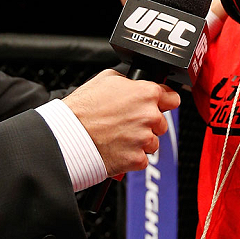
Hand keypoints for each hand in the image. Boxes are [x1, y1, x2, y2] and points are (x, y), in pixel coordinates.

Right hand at [62, 69, 179, 176]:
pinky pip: (142, 159)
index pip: (172, 98)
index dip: (164, 102)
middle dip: (148, 124)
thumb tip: (133, 85)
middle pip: (162, 123)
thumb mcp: (105, 79)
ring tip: (118, 137)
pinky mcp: (137, 159)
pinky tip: (117, 149)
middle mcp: (150, 116)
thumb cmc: (82, 109)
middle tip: (127, 124)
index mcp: (146, 93)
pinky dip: (131, 157)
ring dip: (140, 142)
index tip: (159, 106)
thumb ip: (128, 83)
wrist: (67, 136)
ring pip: (153, 142)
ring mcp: (145, 139)